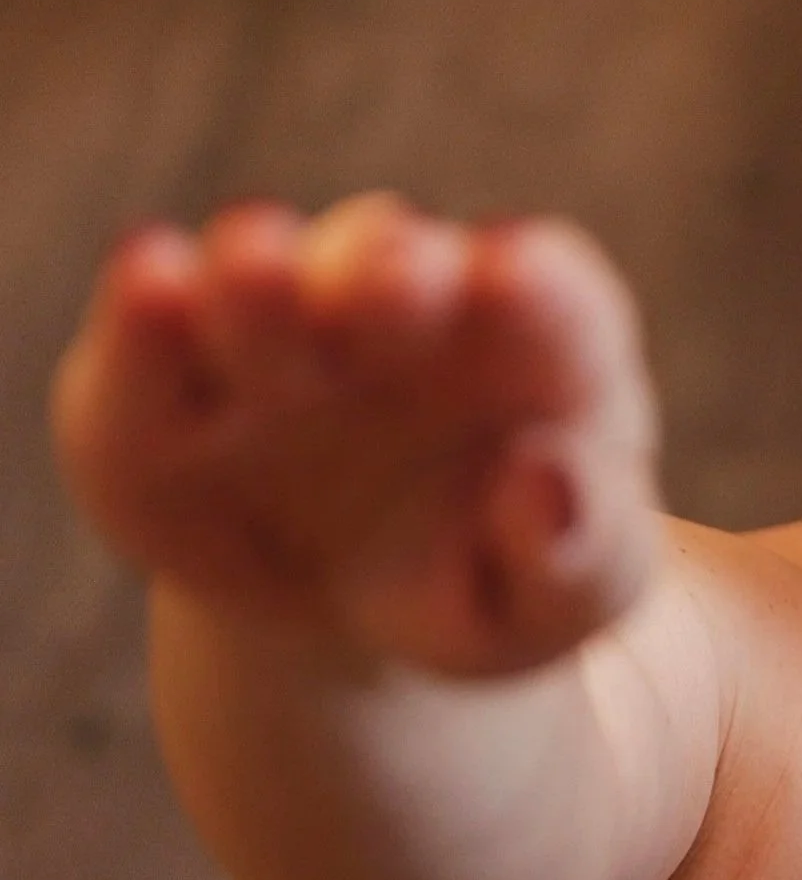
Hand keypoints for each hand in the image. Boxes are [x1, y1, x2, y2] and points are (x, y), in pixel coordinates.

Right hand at [52, 196, 664, 677]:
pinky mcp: (150, 395)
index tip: (522, 279)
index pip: (551, 295)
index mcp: (529, 343)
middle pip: (393, 261)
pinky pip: (141, 353)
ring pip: (260, 283)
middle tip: (400, 279)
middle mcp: (394, 305)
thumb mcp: (563, 599)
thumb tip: (545, 482)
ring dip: (260, 279)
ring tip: (259, 273)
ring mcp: (267, 334)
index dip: (537, 284)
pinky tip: (149, 282)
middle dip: (388, 270)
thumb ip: (582, 557)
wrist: (344, 618)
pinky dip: (141, 324)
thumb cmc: (490, 581)